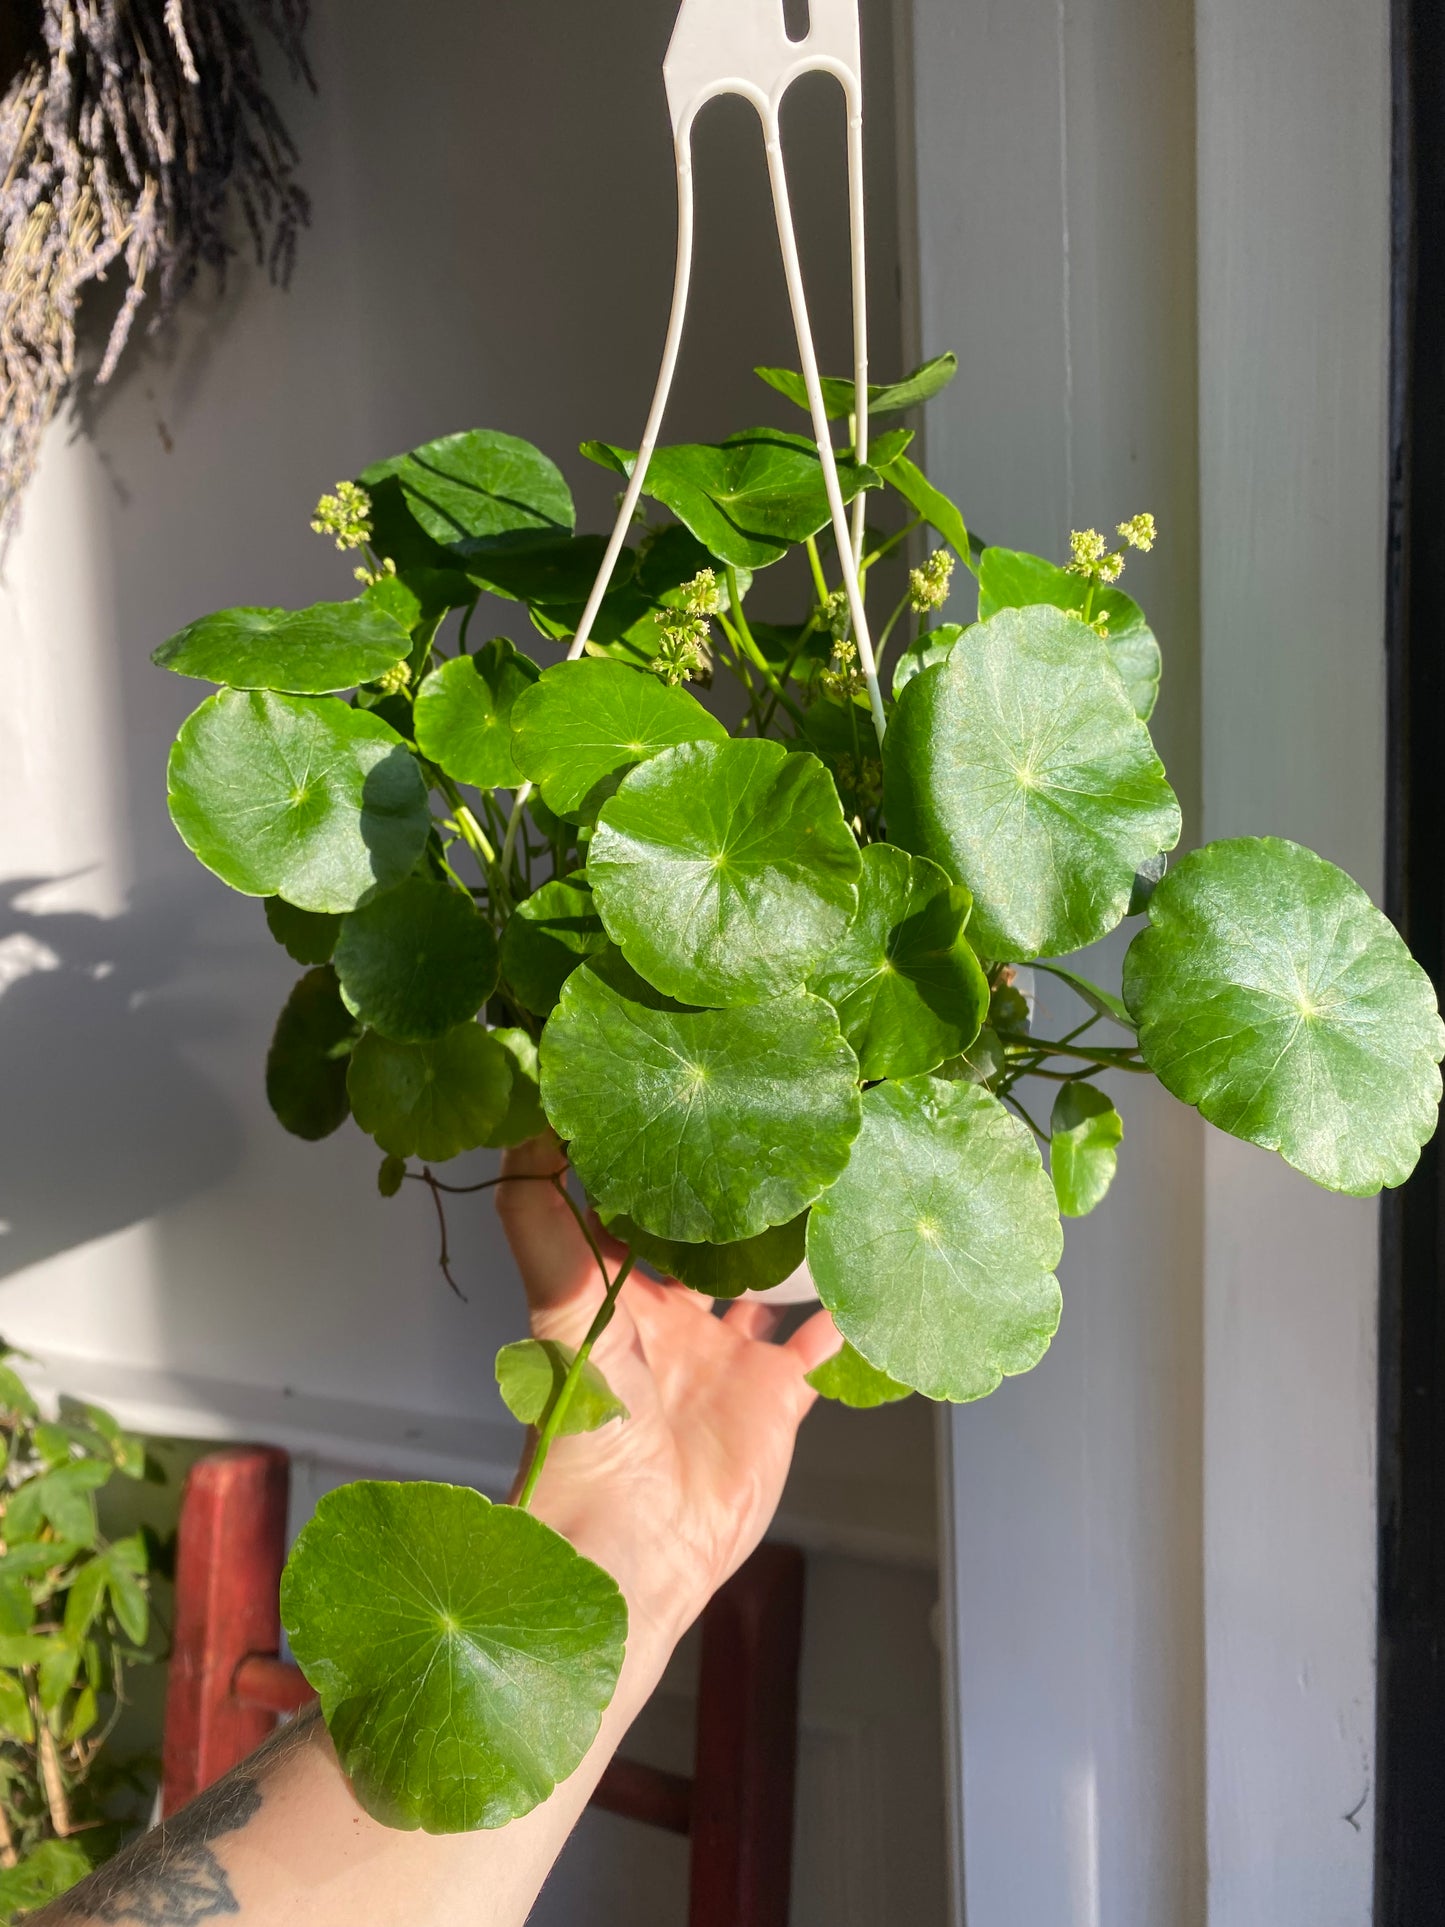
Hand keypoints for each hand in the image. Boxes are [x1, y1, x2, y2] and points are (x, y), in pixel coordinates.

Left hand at [495, 1135, 840, 1651]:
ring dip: (787, 1243)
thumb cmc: (583, 1429)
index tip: (665, 1089)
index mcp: (610, 1292)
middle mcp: (667, 1317)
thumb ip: (538, 1221)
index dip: (638, 1157)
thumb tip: (522, 1129)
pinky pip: (816, 1342)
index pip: (622, 1208)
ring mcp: (722, 1355)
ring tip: (825, 1179)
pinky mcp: (772, 1395)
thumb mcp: (559, 1307)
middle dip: (723, 1192)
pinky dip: (843, 1310)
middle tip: (759, 1117)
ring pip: (760, 1283)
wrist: (634, 1544)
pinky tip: (870, 1266)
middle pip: (698, 1240)